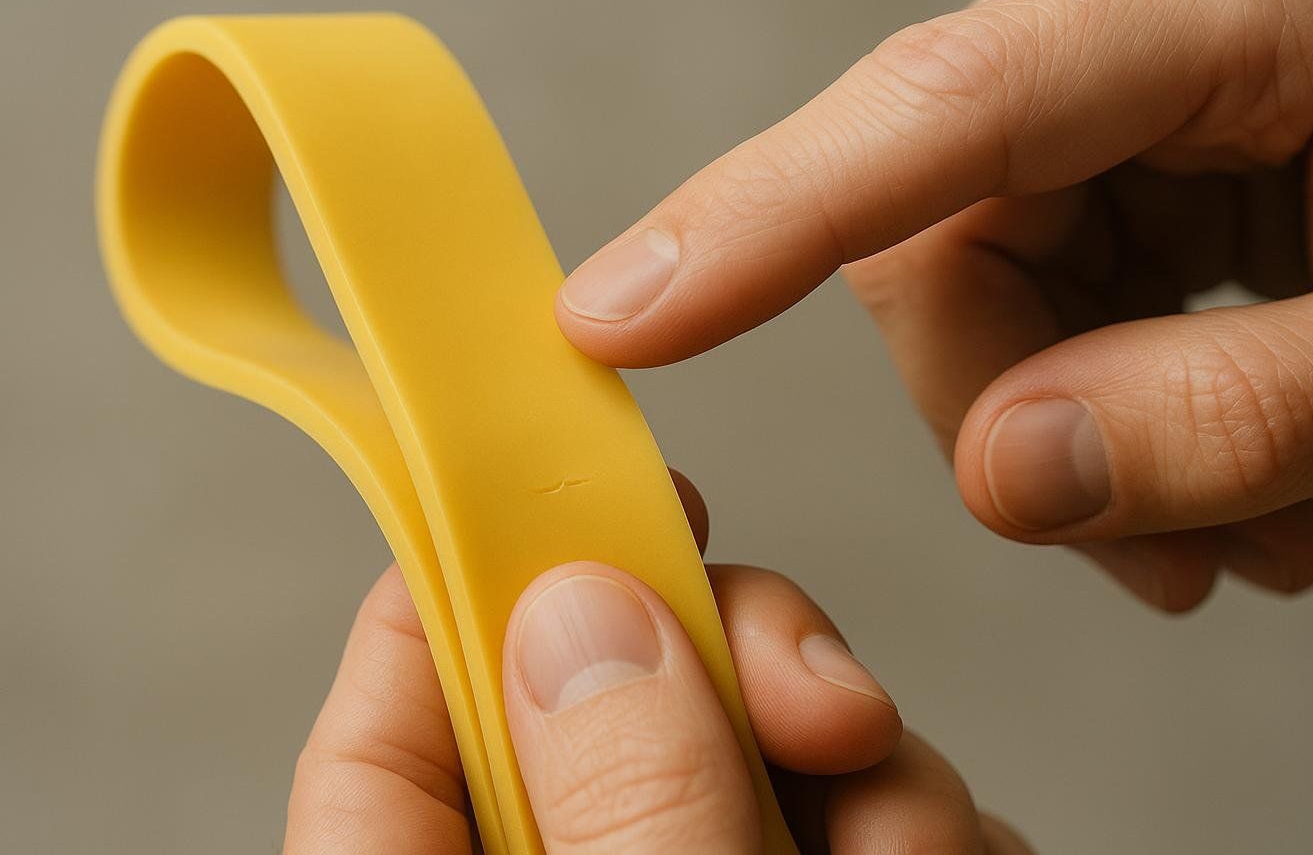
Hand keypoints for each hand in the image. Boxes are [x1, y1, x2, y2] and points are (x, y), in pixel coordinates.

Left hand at [282, 485, 1028, 852]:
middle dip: (746, 671)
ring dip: (872, 765)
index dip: (470, 590)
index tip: (586, 494)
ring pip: (759, 749)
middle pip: (617, 703)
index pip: (389, 730)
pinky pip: (860, 812)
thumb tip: (584, 613)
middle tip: (837, 703)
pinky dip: (919, 818)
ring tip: (923, 847)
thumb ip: (628, 809)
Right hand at [553, 0, 1312, 611]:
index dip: (760, 217)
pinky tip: (1232, 476)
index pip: (939, 107)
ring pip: (970, 280)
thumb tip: (1003, 478)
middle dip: (1020, 419)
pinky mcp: (1121, 114)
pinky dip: (1105, 399)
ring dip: (1078, 432)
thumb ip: (1234, 420)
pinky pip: (1033, 278)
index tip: (608, 314)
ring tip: (1239, 531)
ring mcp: (1115, 47)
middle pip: (936, 235)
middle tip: (1177, 551)